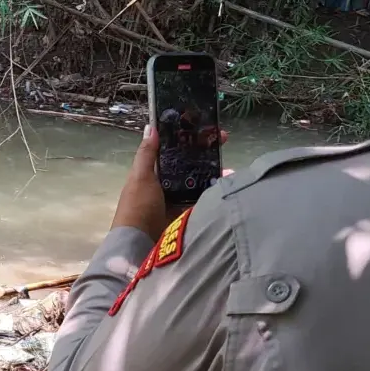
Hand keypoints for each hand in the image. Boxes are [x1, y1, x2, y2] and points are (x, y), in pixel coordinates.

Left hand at [113, 126, 229, 241]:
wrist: (140, 244)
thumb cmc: (138, 207)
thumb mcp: (140, 177)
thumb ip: (146, 154)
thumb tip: (150, 127)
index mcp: (152, 173)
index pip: (172, 150)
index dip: (187, 138)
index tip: (204, 126)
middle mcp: (166, 184)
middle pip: (189, 163)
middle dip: (206, 151)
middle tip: (224, 139)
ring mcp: (178, 199)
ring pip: (199, 179)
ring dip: (215, 170)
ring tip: (231, 163)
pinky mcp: (189, 213)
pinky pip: (205, 198)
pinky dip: (217, 190)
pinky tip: (231, 183)